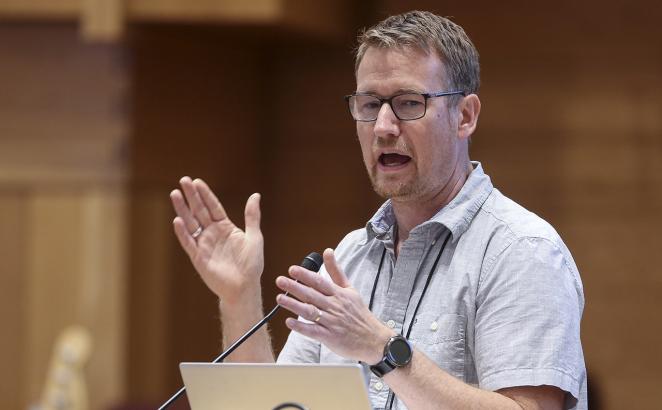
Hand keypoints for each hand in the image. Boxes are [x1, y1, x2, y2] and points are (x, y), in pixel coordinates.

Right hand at [170, 177, 263, 303]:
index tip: (197, 181)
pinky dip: (183, 232)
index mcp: (225, 227)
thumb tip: (255, 195)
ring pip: (191, 223)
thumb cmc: (251, 264)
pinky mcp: (198, 257)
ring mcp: (204, 244)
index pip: (213, 206)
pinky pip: (189, 243)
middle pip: (199, 211)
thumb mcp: (255, 237)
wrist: (245, 287)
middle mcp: (212, 233)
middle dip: (192, 196)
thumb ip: (252, 216)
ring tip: (175, 194)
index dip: (205, 194)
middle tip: (183, 180)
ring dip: (183, 209)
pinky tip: (177, 220)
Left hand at [275, 248, 393, 363]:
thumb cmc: (359, 313)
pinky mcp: (331, 337)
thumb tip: (327, 251)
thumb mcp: (350, 289)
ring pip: (311, 312)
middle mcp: (335, 306)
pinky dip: (301, 327)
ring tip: (280, 299)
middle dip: (295, 287)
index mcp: (339, 294)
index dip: (305, 275)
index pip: (320, 282)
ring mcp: (332, 322)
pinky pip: (314, 331)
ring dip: (294, 305)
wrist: (374, 339)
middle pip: (312, 295)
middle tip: (280, 281)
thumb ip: (336, 271)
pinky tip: (290, 322)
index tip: (292, 270)